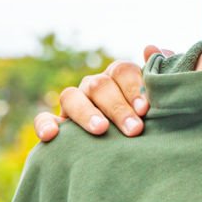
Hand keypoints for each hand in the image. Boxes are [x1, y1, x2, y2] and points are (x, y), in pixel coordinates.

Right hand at [33, 46, 167, 141]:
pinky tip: (52, 135)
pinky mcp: (57, 123)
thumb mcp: (159, 100)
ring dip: (86, 113)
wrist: (133, 153)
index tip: (145, 109)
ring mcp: (73, 103)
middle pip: (99, 85)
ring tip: (101, 129)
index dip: (134, 88)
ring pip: (71, 97)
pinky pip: (43, 118)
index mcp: (118, 77)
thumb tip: (151, 48)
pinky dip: (44, 124)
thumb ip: (158, 76)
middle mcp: (94, 86)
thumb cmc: (149, 121)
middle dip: (117, 107)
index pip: (122, 71)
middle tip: (134, 129)